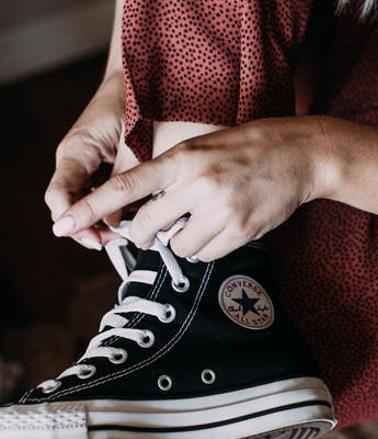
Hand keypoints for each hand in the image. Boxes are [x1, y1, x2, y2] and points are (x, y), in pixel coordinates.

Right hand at [44, 72, 124, 249]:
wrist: (138, 80)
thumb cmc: (133, 104)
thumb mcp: (133, 146)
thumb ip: (123, 184)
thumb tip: (115, 220)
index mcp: (76, 151)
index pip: (61, 195)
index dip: (73, 221)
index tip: (92, 238)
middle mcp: (75, 159)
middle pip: (69, 203)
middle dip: (87, 226)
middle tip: (110, 242)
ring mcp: (85, 163)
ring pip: (83, 200)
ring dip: (99, 219)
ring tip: (120, 234)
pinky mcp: (98, 164)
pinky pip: (97, 191)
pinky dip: (108, 206)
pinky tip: (126, 215)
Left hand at [51, 116, 338, 259]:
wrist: (298, 154)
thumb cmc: (246, 148)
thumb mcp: (202, 147)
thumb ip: (172, 176)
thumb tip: (149, 215)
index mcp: (183, 158)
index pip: (127, 187)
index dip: (91, 206)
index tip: (65, 223)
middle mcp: (199, 185)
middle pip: (150, 229)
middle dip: (148, 235)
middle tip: (157, 230)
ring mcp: (222, 211)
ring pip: (181, 247)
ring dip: (184, 242)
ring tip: (205, 222)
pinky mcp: (242, 231)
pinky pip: (208, 255)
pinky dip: (207, 248)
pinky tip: (222, 229)